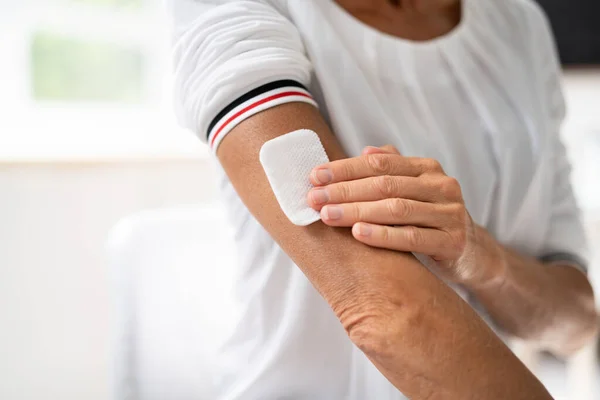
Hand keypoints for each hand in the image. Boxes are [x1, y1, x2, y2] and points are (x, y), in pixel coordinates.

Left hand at [307, 145, 505, 286]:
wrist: (469, 252)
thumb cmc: (429, 218)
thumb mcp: (413, 191)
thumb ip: (392, 170)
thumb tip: (365, 151)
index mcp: (427, 169)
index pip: (379, 163)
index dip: (345, 168)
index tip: (314, 176)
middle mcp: (441, 185)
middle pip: (384, 184)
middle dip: (344, 190)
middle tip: (313, 198)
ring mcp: (449, 213)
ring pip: (396, 208)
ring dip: (357, 211)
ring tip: (327, 215)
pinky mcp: (452, 241)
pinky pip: (412, 237)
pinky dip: (383, 235)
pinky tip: (358, 233)